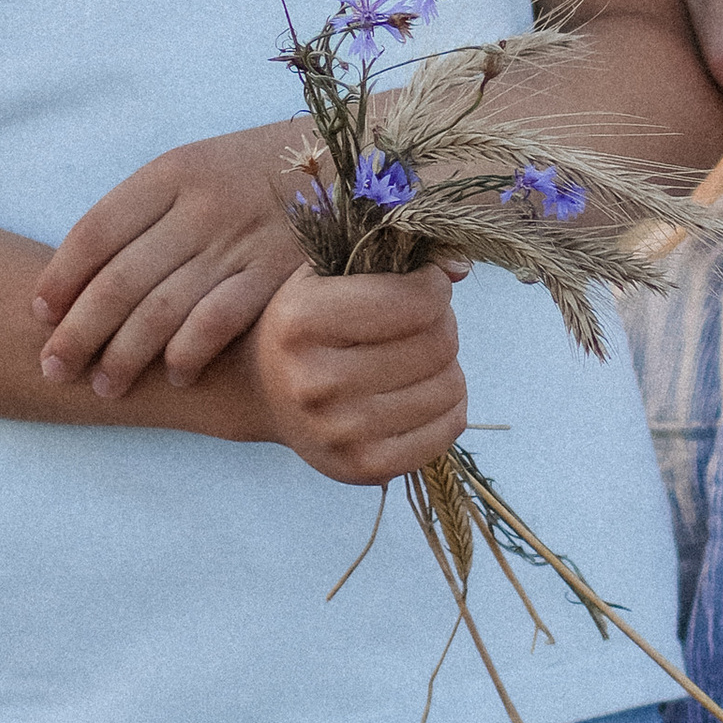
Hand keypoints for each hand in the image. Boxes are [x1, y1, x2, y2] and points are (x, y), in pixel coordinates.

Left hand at [32, 126, 312, 395]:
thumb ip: (152, 210)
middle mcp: (202, 205)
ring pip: (161, 309)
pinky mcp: (281, 273)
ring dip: (123, 355)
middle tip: (52, 367)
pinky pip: (218, 321)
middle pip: (119, 279)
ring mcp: (241, 240)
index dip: (61, 277)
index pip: (95, 230)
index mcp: (174, 171)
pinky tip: (173, 375)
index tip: (39, 314)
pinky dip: (188, 353)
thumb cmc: (266, 172)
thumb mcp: (204, 165)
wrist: (361, 157)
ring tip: (103, 386)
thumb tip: (86, 272)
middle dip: (78, 331)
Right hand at [250, 262, 468, 483]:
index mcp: (301, 322)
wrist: (262, 390)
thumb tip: (460, 265)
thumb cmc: (307, 321)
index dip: (433, 286)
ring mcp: (339, 431)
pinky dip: (448, 406)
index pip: (414, 301)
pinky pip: (448, 429)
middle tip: (420, 322)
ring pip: (450, 386)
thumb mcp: (327, 272)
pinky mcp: (362, 467)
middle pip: (437, 343)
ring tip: (415, 357)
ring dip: (446, 365)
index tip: (423, 284)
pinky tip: (419, 391)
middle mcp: (314, 381)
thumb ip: (390, 254)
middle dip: (441, 323)